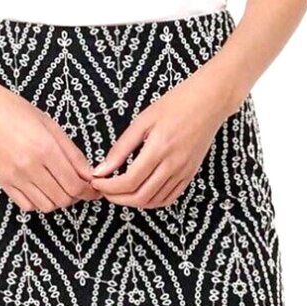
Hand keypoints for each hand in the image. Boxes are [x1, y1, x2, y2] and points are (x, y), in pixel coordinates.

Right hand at [0, 79, 100, 211]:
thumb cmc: (16, 111)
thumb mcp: (51, 126)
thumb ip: (72, 153)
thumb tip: (90, 176)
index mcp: (45, 149)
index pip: (75, 185)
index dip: (88, 191)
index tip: (93, 189)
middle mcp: (30, 167)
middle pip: (63, 199)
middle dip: (76, 196)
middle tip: (78, 187)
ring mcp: (14, 177)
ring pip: (47, 206)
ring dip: (58, 201)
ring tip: (59, 187)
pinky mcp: (3, 182)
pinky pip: (28, 206)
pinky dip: (39, 202)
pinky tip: (41, 189)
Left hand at [89, 65, 231, 208]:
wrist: (209, 102)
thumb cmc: (174, 104)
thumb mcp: (142, 121)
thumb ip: (121, 148)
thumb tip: (102, 170)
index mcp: (159, 148)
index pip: (129, 181)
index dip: (109, 187)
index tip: (97, 182)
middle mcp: (173, 165)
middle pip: (140, 196)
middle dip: (117, 198)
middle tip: (104, 190)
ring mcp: (183, 173)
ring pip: (153, 201)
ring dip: (132, 202)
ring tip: (119, 192)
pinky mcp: (189, 176)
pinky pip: (168, 199)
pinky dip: (151, 202)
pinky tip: (140, 194)